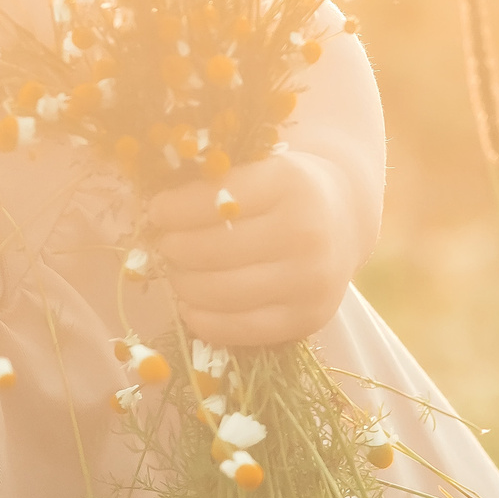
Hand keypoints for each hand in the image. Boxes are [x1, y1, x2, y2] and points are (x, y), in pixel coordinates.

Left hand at [143, 150, 364, 347]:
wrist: (344, 219)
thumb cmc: (284, 192)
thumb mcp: (259, 168)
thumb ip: (213, 182)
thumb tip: (154, 211)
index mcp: (290, 184)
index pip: (213, 202)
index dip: (173, 210)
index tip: (157, 212)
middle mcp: (307, 234)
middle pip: (210, 251)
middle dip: (173, 248)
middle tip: (166, 245)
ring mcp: (311, 281)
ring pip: (218, 292)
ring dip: (183, 284)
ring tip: (179, 272)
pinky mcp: (308, 319)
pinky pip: (238, 329)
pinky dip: (202, 320)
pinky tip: (190, 304)